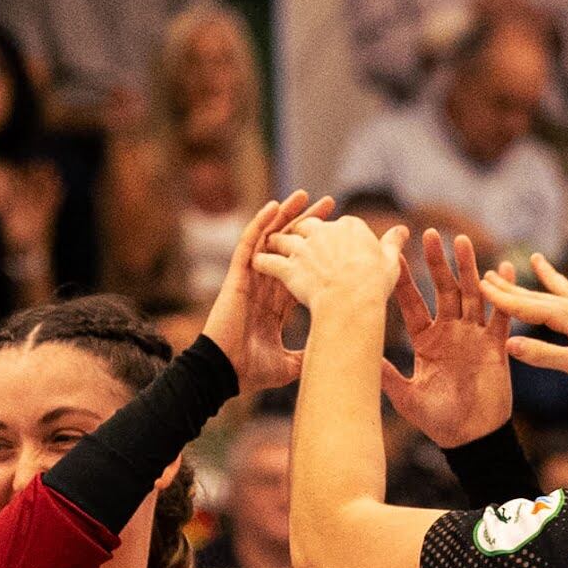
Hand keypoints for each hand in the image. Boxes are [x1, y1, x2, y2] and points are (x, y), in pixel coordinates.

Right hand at [204, 193, 337, 385]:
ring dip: (286, 215)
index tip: (342, 236)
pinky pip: (249, 243)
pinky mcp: (237, 275)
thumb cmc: (252, 370)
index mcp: (278, 302)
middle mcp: (266, 285)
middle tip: (330, 204)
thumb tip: (334, 355)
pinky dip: (261, 223)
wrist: (225, 373)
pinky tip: (274, 206)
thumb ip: (310, 353)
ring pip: (270, 238)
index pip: (303, 267)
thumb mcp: (291, 363)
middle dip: (309, 225)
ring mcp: (251, 278)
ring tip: (305, 194)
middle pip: (290, 246)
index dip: (320, 251)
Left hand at [269, 209, 403, 324]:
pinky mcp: (288, 268)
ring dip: (277, 243)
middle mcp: (323, 232)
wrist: (353, 303)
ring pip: (284, 240)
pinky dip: (262, 262)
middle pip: (307, 226)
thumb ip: (393, 243)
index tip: (337, 246)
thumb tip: (403, 230)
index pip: (341, 225)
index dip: (337, 235)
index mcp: (350, 226)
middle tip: (298, 239)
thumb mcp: (390, 261)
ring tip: (273, 247)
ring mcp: (303, 249)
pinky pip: (269, 262)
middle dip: (303, 232)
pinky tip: (257, 265)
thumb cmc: (375, 285)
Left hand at [381, 229, 513, 443]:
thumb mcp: (406, 396)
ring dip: (468, 268)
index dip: (403, 279)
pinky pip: (501, 317)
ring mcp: (474, 337)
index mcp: (426, 340)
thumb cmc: (439, 421)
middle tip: (429, 233)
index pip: (412, 303)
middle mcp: (450, 332)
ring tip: (462, 241)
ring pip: (472, 295)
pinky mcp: (497, 347)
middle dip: (437, 262)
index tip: (392, 253)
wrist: (472, 440)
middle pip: (443, 289)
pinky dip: (504, 294)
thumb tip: (357, 354)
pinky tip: (504, 269)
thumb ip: (385, 374)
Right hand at [485, 255, 567, 398]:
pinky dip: (567, 285)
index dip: (500, 298)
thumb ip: (544, 355)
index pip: (526, 306)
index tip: (478, 286)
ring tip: (533, 259)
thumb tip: (509, 343)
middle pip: (537, 294)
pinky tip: (566, 283)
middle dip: (511, 286)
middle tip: (485, 273)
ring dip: (540, 279)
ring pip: (558, 291)